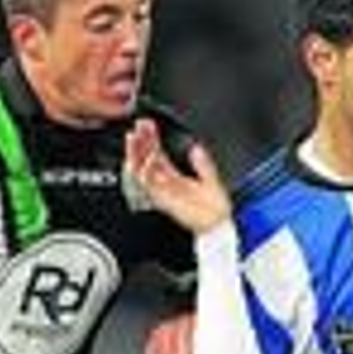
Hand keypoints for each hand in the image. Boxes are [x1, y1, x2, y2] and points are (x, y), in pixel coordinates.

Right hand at [124, 119, 230, 234]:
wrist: (218, 227)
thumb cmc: (215, 211)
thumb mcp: (210, 179)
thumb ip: (203, 164)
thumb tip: (196, 148)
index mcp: (175, 179)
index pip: (158, 155)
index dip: (152, 140)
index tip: (147, 126)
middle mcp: (166, 185)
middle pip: (146, 160)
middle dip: (140, 142)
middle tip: (138, 126)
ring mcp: (163, 192)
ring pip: (142, 170)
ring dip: (137, 153)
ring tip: (135, 138)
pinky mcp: (163, 200)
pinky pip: (149, 184)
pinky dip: (147, 170)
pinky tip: (150, 157)